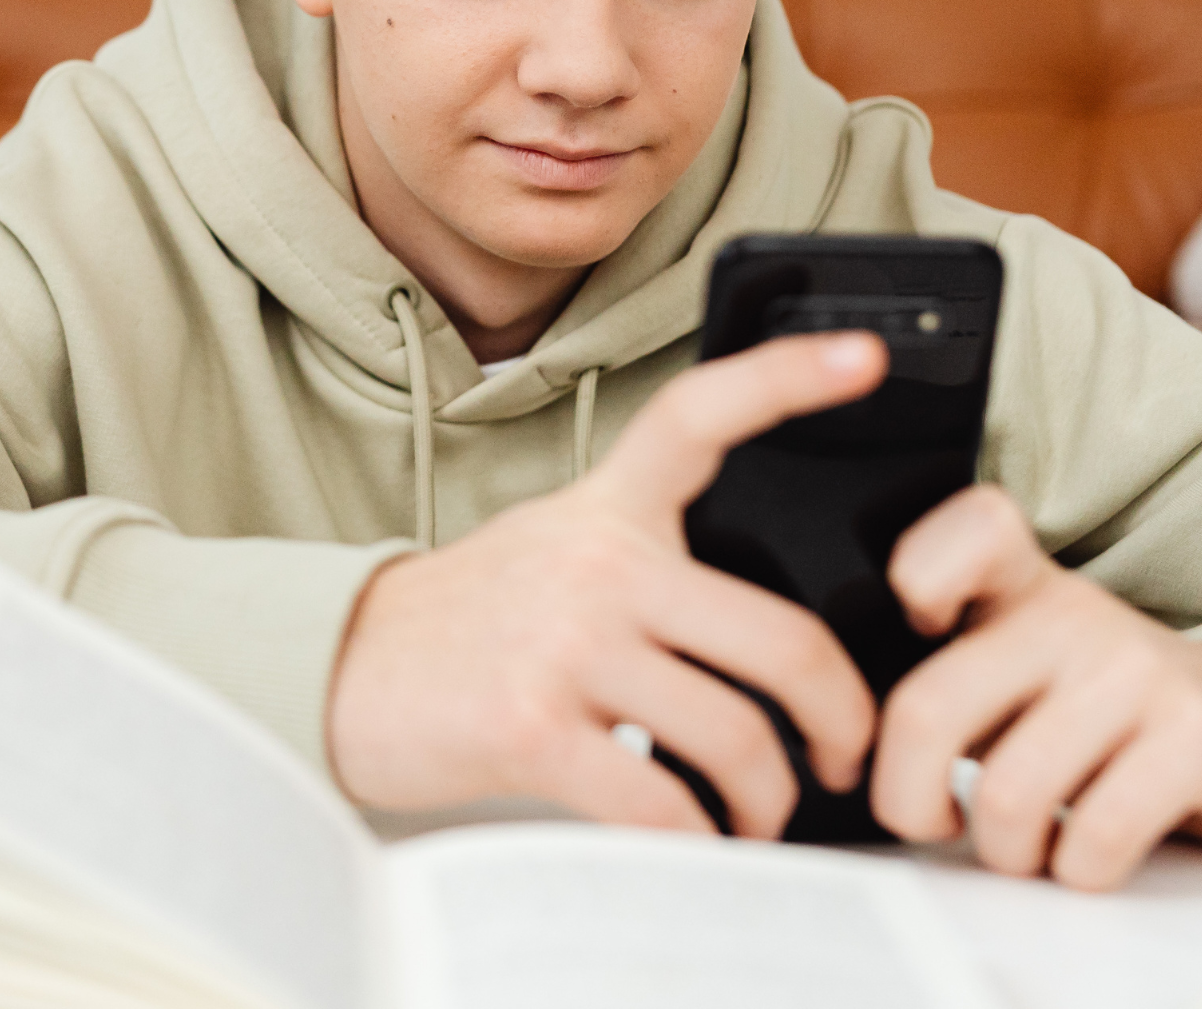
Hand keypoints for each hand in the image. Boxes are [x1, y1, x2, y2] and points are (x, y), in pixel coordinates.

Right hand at [326, 332, 886, 836]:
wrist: (337, 670)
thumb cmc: (461, 628)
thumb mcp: (548, 552)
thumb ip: (645, 561)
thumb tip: (769, 638)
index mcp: (604, 512)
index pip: (699, 419)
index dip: (786, 379)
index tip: (864, 360)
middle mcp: (593, 565)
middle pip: (784, 642)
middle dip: (840, 724)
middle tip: (842, 759)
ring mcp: (563, 645)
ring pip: (737, 737)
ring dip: (768, 802)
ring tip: (755, 818)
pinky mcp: (531, 727)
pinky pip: (662, 804)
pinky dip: (697, 842)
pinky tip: (693, 841)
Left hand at [872, 485, 1201, 889]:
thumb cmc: (1107, 714)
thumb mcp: (1020, 667)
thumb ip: (943, 682)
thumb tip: (847, 742)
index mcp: (1022, 589)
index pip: (970, 530)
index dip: (919, 574)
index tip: (915, 627)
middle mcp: (1075, 616)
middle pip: (929, 709)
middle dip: (905, 800)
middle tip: (927, 818)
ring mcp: (1140, 671)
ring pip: (1010, 795)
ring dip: (1005, 851)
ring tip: (1024, 844)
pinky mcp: (1199, 738)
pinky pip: (1094, 837)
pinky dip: (1076, 871)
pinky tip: (1084, 854)